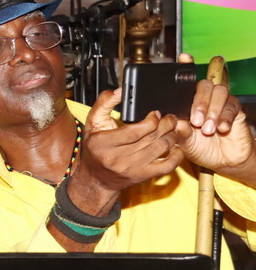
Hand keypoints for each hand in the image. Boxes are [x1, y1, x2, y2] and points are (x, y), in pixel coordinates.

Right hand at [68, 88, 183, 215]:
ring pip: (161, 149)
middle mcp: (116, 158)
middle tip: (170, 118)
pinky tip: (176, 147)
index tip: (155, 114)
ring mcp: (131, 169)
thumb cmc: (94, 149)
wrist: (96, 179)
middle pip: (151, 138)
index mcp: (103, 143)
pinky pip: (167, 166)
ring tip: (173, 129)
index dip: (151, 120)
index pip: (135, 131)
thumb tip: (120, 90)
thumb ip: (104, 103)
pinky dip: (177, 156)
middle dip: (166, 125)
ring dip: (172, 136)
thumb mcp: (92, 123)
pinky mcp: (142, 176)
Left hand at [174, 53, 255, 175]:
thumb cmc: (200, 148)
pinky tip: (221, 129)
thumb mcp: (184, 143)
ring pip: (219, 93)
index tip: (184, 57)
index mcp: (188, 103)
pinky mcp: (235, 110)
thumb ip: (180, 132)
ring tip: (207, 129)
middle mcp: (205, 99)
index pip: (187, 81)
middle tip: (195, 121)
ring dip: (212, 110)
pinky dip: (225, 118)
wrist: (222, 161)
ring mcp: (221, 103)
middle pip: (204, 85)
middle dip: (199, 102)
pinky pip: (232, 107)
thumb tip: (176, 122)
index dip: (186, 66)